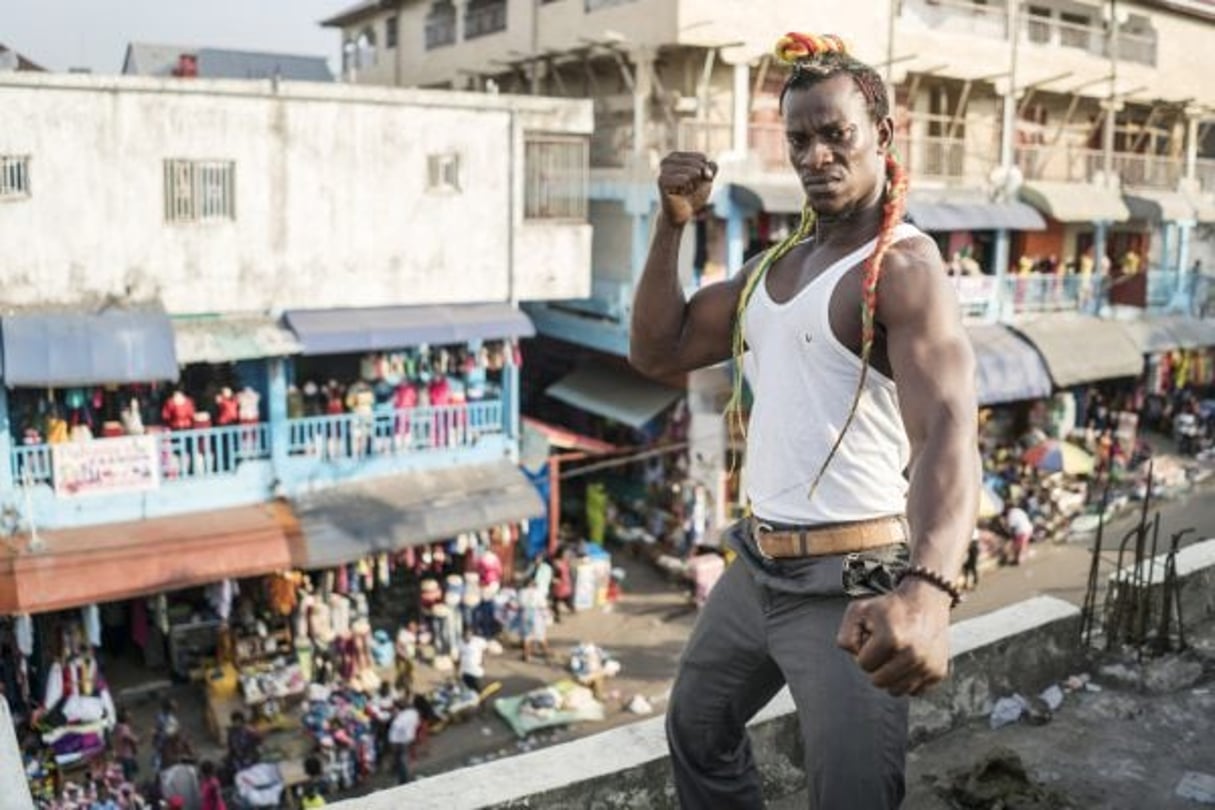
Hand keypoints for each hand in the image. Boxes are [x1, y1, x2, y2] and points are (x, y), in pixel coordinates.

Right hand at [657, 152, 716, 225]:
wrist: (681, 214)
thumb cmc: (692, 196)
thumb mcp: (705, 180)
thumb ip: (711, 168)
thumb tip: (710, 163)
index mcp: (676, 156)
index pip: (701, 158)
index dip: (706, 172)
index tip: (697, 183)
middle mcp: (667, 160)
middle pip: (698, 164)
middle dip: (700, 180)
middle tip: (690, 189)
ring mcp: (663, 170)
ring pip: (692, 172)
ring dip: (693, 185)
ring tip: (685, 191)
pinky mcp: (661, 180)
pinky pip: (684, 179)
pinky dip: (687, 188)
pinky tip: (680, 193)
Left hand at [835, 580, 951, 696]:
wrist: (925, 600)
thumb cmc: (889, 607)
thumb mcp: (858, 611)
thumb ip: (845, 637)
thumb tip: (855, 658)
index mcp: (891, 638)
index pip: (864, 665)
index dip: (864, 651)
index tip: (872, 638)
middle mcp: (913, 654)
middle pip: (879, 682)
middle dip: (877, 666)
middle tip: (884, 647)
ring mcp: (927, 665)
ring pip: (896, 691)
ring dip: (891, 675)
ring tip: (896, 653)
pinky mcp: (939, 672)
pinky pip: (914, 691)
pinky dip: (908, 679)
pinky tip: (908, 660)